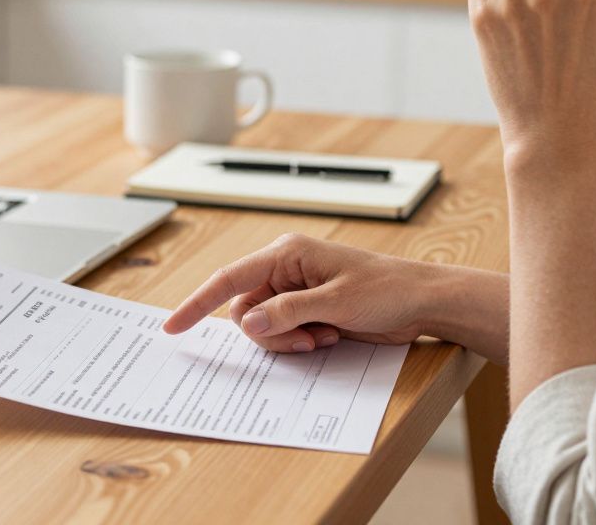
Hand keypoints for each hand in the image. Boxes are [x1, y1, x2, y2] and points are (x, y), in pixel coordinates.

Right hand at [162, 233, 437, 352]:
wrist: (422, 302)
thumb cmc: (387, 289)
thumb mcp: (336, 302)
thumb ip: (289, 312)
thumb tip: (250, 323)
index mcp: (287, 254)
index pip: (229, 279)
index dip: (198, 303)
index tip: (173, 326)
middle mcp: (286, 270)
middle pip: (245, 310)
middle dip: (268, 333)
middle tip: (304, 340)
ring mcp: (296, 291)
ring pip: (262, 326)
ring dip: (287, 340)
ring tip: (321, 336)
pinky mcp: (307, 310)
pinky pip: (282, 332)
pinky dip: (299, 341)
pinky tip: (328, 336)